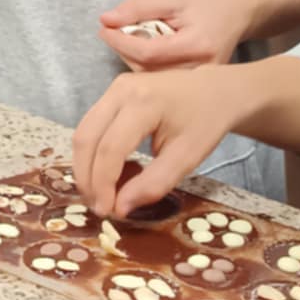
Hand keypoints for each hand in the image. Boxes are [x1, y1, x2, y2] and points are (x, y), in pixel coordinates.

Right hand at [72, 65, 246, 215]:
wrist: (216, 90)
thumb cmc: (206, 122)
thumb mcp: (187, 158)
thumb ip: (153, 184)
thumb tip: (119, 209)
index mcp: (144, 103)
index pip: (110, 148)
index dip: (103, 184)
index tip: (106, 211)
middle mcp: (121, 90)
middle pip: (87, 138)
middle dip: (87, 177)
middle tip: (98, 206)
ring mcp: (114, 88)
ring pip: (83, 132)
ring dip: (85, 166)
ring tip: (99, 193)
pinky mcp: (112, 93)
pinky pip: (91, 126)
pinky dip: (93, 153)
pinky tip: (105, 173)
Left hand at [100, 0, 252, 70]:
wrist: (239, 12)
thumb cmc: (207, 1)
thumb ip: (139, 8)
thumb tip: (106, 20)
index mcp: (198, 45)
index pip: (148, 52)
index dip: (120, 41)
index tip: (103, 28)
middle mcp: (201, 69)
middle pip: (148, 69)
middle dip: (125, 50)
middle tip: (116, 30)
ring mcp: (200, 81)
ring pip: (152, 78)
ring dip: (134, 58)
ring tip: (134, 36)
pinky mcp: (197, 85)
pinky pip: (162, 81)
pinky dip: (147, 65)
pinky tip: (147, 49)